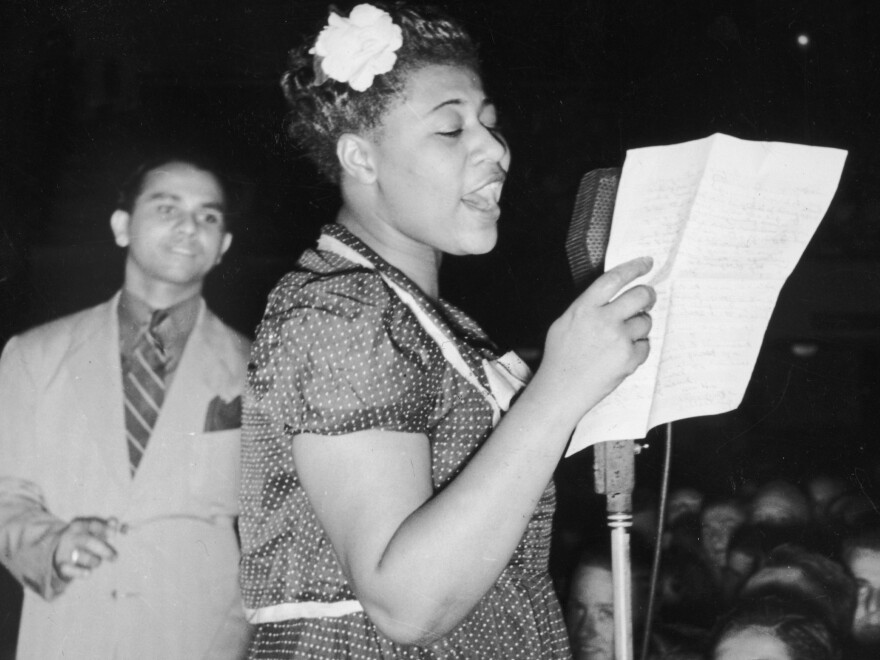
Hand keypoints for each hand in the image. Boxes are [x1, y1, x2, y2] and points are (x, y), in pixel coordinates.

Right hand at [53, 516, 117, 581]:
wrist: (57, 551)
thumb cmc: (83, 539)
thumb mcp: (93, 530)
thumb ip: (108, 527)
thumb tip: (122, 525)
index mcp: (79, 526)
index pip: (92, 525)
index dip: (104, 529)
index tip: (114, 533)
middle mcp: (71, 537)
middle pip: (88, 542)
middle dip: (104, 549)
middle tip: (115, 557)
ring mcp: (65, 551)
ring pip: (82, 557)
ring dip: (94, 561)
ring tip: (97, 562)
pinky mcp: (61, 566)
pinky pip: (69, 569)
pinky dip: (79, 572)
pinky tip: (88, 573)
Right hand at [540, 256, 654, 415]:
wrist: (562, 390)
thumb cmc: (560, 357)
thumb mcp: (564, 322)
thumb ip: (588, 306)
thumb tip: (613, 296)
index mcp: (584, 308)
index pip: (615, 278)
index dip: (634, 268)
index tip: (646, 263)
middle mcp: (603, 320)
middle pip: (640, 296)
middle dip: (648, 295)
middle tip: (647, 298)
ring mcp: (618, 340)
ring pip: (645, 321)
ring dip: (639, 326)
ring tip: (622, 338)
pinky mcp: (629, 358)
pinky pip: (645, 345)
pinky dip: (638, 348)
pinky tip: (621, 354)